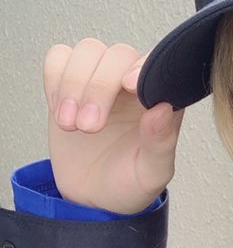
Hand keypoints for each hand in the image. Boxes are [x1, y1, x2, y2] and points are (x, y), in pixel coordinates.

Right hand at [45, 40, 184, 213]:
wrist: (93, 197)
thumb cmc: (129, 182)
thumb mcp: (151, 173)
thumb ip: (161, 143)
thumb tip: (162, 109)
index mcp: (161, 99)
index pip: (156, 66)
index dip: (141, 68)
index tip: (128, 86)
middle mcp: (132, 83)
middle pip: (117, 55)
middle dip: (98, 88)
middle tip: (89, 127)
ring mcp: (101, 79)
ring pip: (88, 50)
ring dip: (74, 84)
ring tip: (71, 124)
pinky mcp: (70, 82)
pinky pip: (59, 58)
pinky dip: (55, 80)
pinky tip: (60, 110)